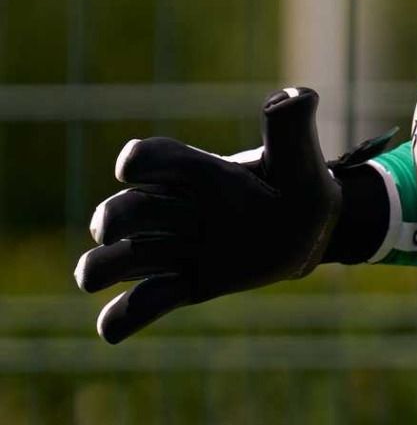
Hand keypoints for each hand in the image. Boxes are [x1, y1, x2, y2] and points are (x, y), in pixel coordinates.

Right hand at [75, 87, 343, 342]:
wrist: (311, 231)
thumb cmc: (300, 188)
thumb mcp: (301, 159)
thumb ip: (292, 128)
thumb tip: (297, 96)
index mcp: (196, 173)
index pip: (148, 159)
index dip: (139, 164)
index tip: (135, 170)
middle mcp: (176, 210)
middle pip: (122, 211)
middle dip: (116, 219)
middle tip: (133, 229)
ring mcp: (176, 249)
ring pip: (114, 260)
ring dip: (101, 268)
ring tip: (98, 277)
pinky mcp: (187, 286)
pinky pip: (141, 306)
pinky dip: (121, 319)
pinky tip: (113, 328)